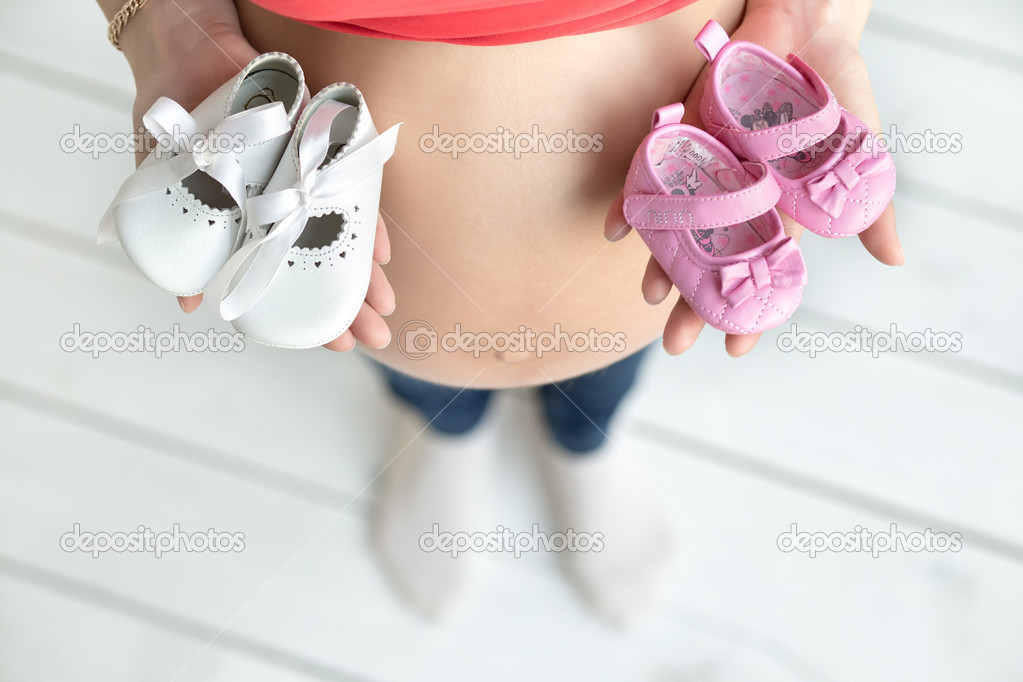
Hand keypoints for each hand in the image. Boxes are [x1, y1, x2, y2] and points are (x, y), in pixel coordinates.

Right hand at [117, 0, 394, 350]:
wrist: (179, 49)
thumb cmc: (172, 121)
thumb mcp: (165, 186)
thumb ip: (181, 241)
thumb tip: (188, 305)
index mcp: (257, 223)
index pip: (295, 278)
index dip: (316, 313)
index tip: (338, 345)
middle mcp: (289, 204)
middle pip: (329, 262)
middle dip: (354, 303)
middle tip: (375, 336)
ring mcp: (307, 176)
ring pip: (345, 232)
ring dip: (367, 271)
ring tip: (386, 305)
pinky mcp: (322, 144)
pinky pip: (352, 185)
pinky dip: (366, 218)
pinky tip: (382, 251)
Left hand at [603, 0, 901, 356]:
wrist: (806, 27)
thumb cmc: (839, 92)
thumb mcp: (863, 154)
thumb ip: (870, 207)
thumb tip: (894, 260)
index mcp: (779, 212)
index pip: (762, 273)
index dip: (751, 311)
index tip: (735, 349)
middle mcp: (738, 200)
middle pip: (714, 261)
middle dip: (696, 302)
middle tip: (676, 343)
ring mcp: (707, 172)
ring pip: (680, 229)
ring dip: (662, 261)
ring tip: (649, 295)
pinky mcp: (683, 138)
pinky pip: (652, 175)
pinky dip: (634, 201)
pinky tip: (616, 229)